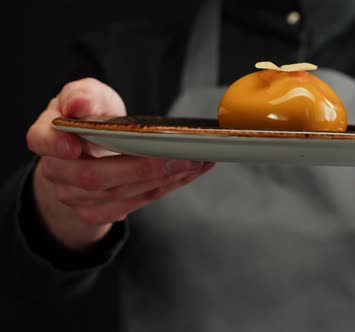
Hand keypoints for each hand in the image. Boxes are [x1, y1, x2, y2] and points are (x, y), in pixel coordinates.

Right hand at [27, 78, 214, 250]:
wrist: (93, 150)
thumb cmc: (92, 117)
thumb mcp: (89, 97)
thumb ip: (83, 95)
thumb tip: (79, 104)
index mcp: (48, 137)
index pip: (41, 140)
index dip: (55, 144)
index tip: (74, 145)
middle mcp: (57, 172)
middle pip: (93, 177)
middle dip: (139, 168)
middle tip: (177, 155)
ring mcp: (77, 197)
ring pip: (120, 194)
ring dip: (163, 179)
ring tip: (195, 161)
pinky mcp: (100, 212)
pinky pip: (135, 203)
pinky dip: (167, 187)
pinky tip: (190, 171)